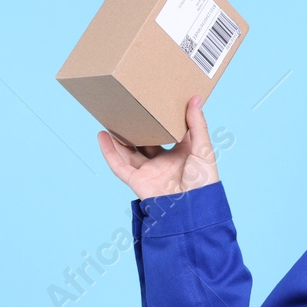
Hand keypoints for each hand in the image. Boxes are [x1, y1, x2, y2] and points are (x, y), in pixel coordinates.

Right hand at [98, 94, 219, 199]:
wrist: (193, 208)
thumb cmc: (204, 181)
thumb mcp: (203, 149)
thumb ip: (197, 124)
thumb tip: (195, 98)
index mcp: (180, 155)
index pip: (167, 135)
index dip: (161, 122)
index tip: (154, 103)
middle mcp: (163, 163)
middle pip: (144, 143)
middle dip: (136, 129)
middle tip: (127, 110)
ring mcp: (148, 172)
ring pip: (128, 152)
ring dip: (118, 137)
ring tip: (110, 118)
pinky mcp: (137, 181)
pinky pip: (119, 165)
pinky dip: (109, 151)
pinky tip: (102, 136)